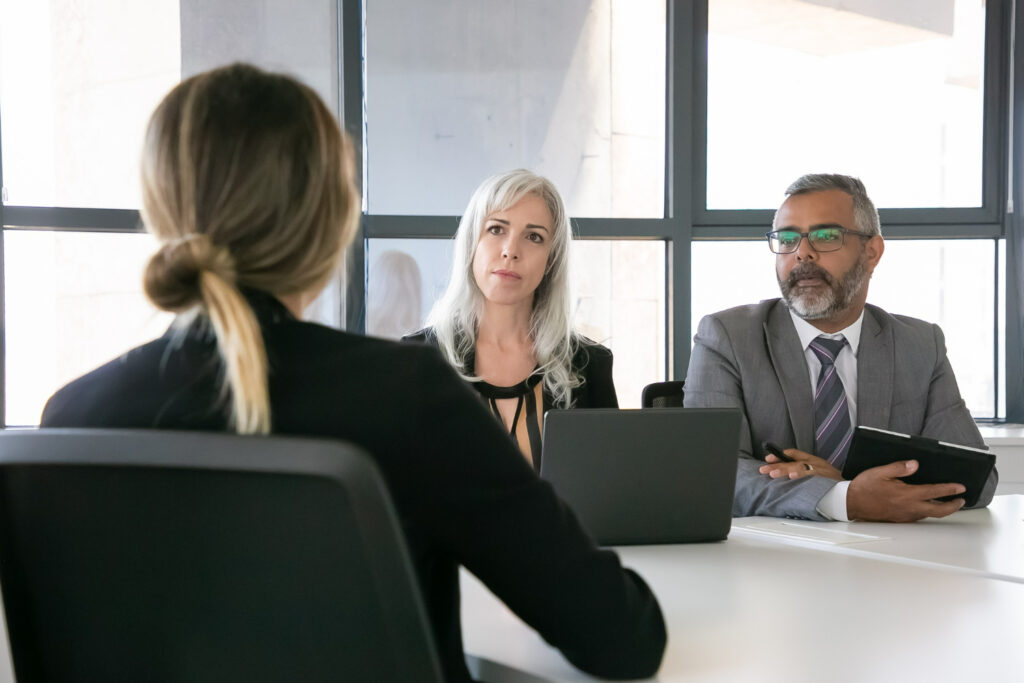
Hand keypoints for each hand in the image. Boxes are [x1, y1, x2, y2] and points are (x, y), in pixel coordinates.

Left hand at [759, 448, 842, 480]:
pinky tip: (792, 476)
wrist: (852, 489)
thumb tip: (787, 475)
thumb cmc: (834, 483)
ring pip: (799, 467)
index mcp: (813, 460)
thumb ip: (804, 472)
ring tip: (773, 474)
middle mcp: (815, 463)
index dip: (780, 455)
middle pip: (792, 461)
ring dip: (784, 470)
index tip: (768, 459)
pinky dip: (801, 475)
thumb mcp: (819, 473)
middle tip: (764, 469)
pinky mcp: (824, 477)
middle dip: (777, 465)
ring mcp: (820, 470)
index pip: (794, 454)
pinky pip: (811, 475)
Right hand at [846, 460, 965, 521]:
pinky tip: (928, 506)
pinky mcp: (900, 519)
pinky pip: (920, 516)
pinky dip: (929, 511)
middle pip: (939, 510)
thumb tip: (915, 464)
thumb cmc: (864, 488)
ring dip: (942, 509)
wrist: (851, 503)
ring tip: (948, 503)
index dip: (950, 490)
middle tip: (961, 500)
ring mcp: (905, 515)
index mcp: (906, 494)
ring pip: (930, 514)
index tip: (961, 488)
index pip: (934, 491)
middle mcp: (909, 507)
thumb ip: (899, 468)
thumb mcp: (880, 472)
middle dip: (953, 506)